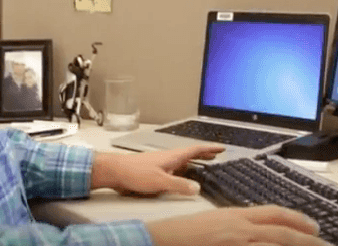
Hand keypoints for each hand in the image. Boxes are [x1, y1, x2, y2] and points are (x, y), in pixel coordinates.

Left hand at [90, 145, 223, 195]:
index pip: (195, 150)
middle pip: (190, 154)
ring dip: (195, 161)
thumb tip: (197, 188)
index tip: (221, 147)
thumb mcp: (160, 181)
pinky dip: (184, 170)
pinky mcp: (155, 171)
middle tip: (216, 154)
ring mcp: (162, 163)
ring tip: (204, 163)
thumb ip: (179, 185)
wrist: (116, 171)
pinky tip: (183, 175)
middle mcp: (168, 158)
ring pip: (183, 161)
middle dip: (204, 153)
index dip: (209, 148)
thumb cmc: (135, 172)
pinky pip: (175, 168)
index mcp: (172, 157)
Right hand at [147, 205, 331, 245]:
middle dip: (307, 239)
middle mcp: (241, 227)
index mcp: (237, 215)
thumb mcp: (217, 224)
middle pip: (282, 231)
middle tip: (326, 244)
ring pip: (275, 243)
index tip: (313, 227)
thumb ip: (238, 227)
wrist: (165, 239)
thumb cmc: (187, 234)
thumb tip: (259, 232)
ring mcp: (237, 242)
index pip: (274, 213)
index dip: (297, 219)